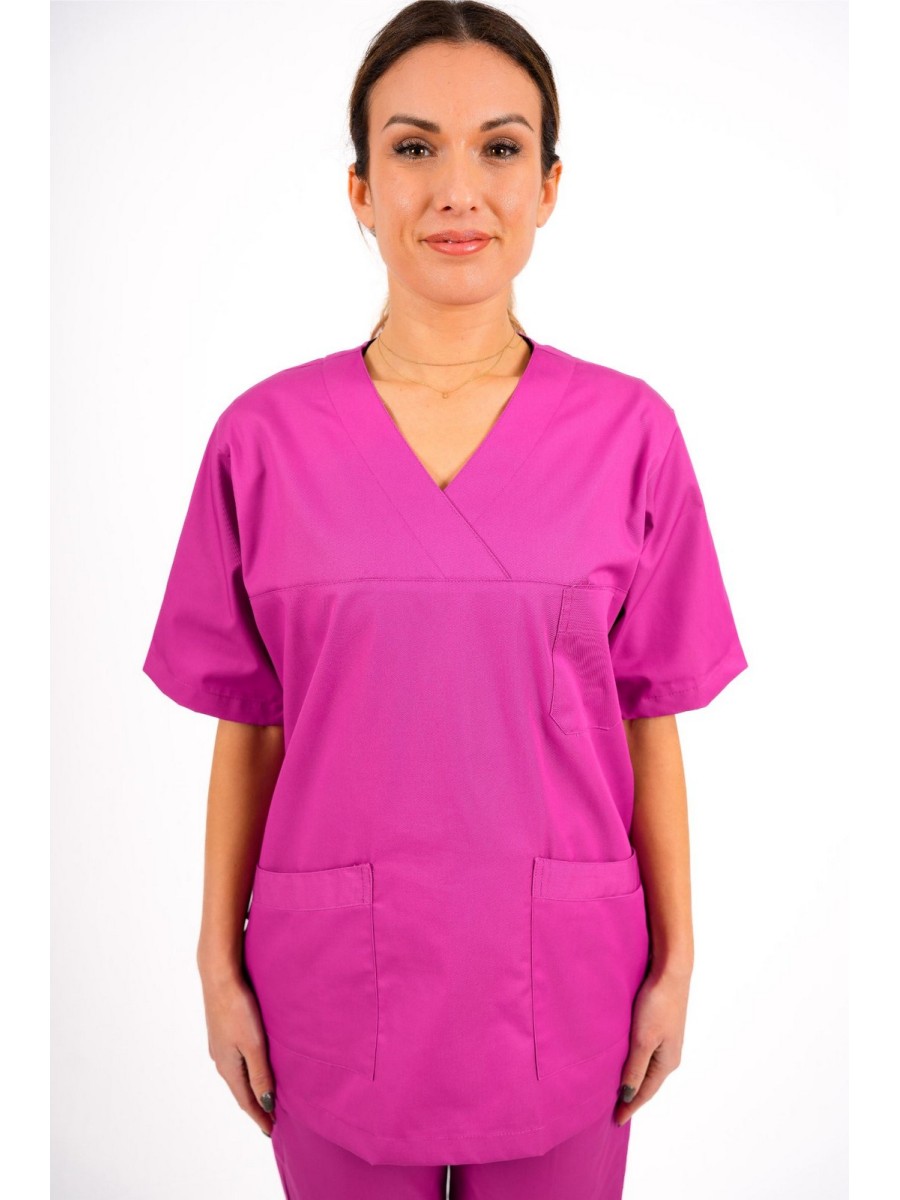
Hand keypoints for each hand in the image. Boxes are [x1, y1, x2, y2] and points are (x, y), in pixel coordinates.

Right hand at [199, 966, 276, 1136]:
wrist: (219, 976)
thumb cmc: (238, 1008)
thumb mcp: (253, 1044)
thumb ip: (260, 1074)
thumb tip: (266, 1104)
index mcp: (228, 1067)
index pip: (246, 1100)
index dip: (259, 1116)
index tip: (271, 1131)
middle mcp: (220, 1059)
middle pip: (240, 1090)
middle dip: (255, 1106)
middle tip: (271, 1120)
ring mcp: (220, 1046)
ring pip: (238, 1075)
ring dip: (251, 1088)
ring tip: (265, 1097)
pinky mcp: (223, 1032)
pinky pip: (237, 1061)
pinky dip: (248, 1071)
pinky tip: (254, 1067)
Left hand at [614, 963, 689, 1125]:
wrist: (671, 972)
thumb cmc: (657, 1004)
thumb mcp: (643, 1039)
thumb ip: (635, 1068)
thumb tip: (627, 1095)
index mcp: (667, 1062)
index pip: (645, 1092)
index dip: (630, 1106)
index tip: (616, 1120)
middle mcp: (669, 1054)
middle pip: (648, 1083)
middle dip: (632, 1097)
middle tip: (615, 1111)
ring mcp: (666, 1040)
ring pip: (647, 1068)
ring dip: (633, 1080)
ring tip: (618, 1090)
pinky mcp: (660, 1027)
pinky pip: (647, 1054)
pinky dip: (636, 1063)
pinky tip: (627, 1061)